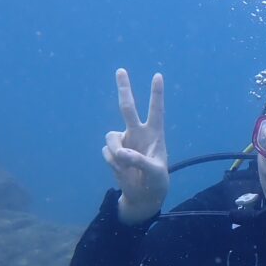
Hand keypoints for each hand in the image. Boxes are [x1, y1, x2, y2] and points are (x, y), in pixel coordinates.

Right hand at [102, 68, 168, 224]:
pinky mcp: (113, 151)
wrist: (143, 195)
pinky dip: (113, 163)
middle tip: (121, 70)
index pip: (156, 110)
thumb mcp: (155, 173)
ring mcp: (124, 141)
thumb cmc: (157, 181)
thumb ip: (141, 161)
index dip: (156, 94)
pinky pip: (107, 152)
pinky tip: (123, 171)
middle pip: (128, 107)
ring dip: (116, 153)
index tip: (158, 76)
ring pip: (111, 137)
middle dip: (124, 88)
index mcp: (155, 134)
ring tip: (127, 167)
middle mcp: (138, 133)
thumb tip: (122, 153)